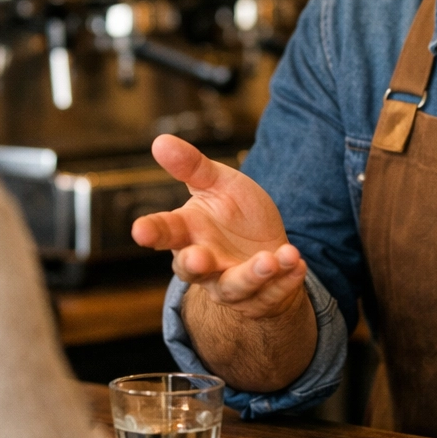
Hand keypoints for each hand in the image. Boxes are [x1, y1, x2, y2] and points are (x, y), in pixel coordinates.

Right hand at [131, 135, 307, 320]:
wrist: (267, 245)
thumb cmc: (234, 214)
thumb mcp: (217, 184)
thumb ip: (192, 167)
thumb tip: (160, 141)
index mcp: (188, 233)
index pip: (165, 233)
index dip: (151, 232)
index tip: (139, 230)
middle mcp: (205, 264)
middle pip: (192, 270)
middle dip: (195, 264)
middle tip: (199, 258)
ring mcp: (232, 283)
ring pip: (235, 286)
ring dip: (252, 275)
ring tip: (269, 260)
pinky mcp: (260, 296)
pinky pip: (272, 293)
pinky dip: (285, 280)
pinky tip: (296, 263)